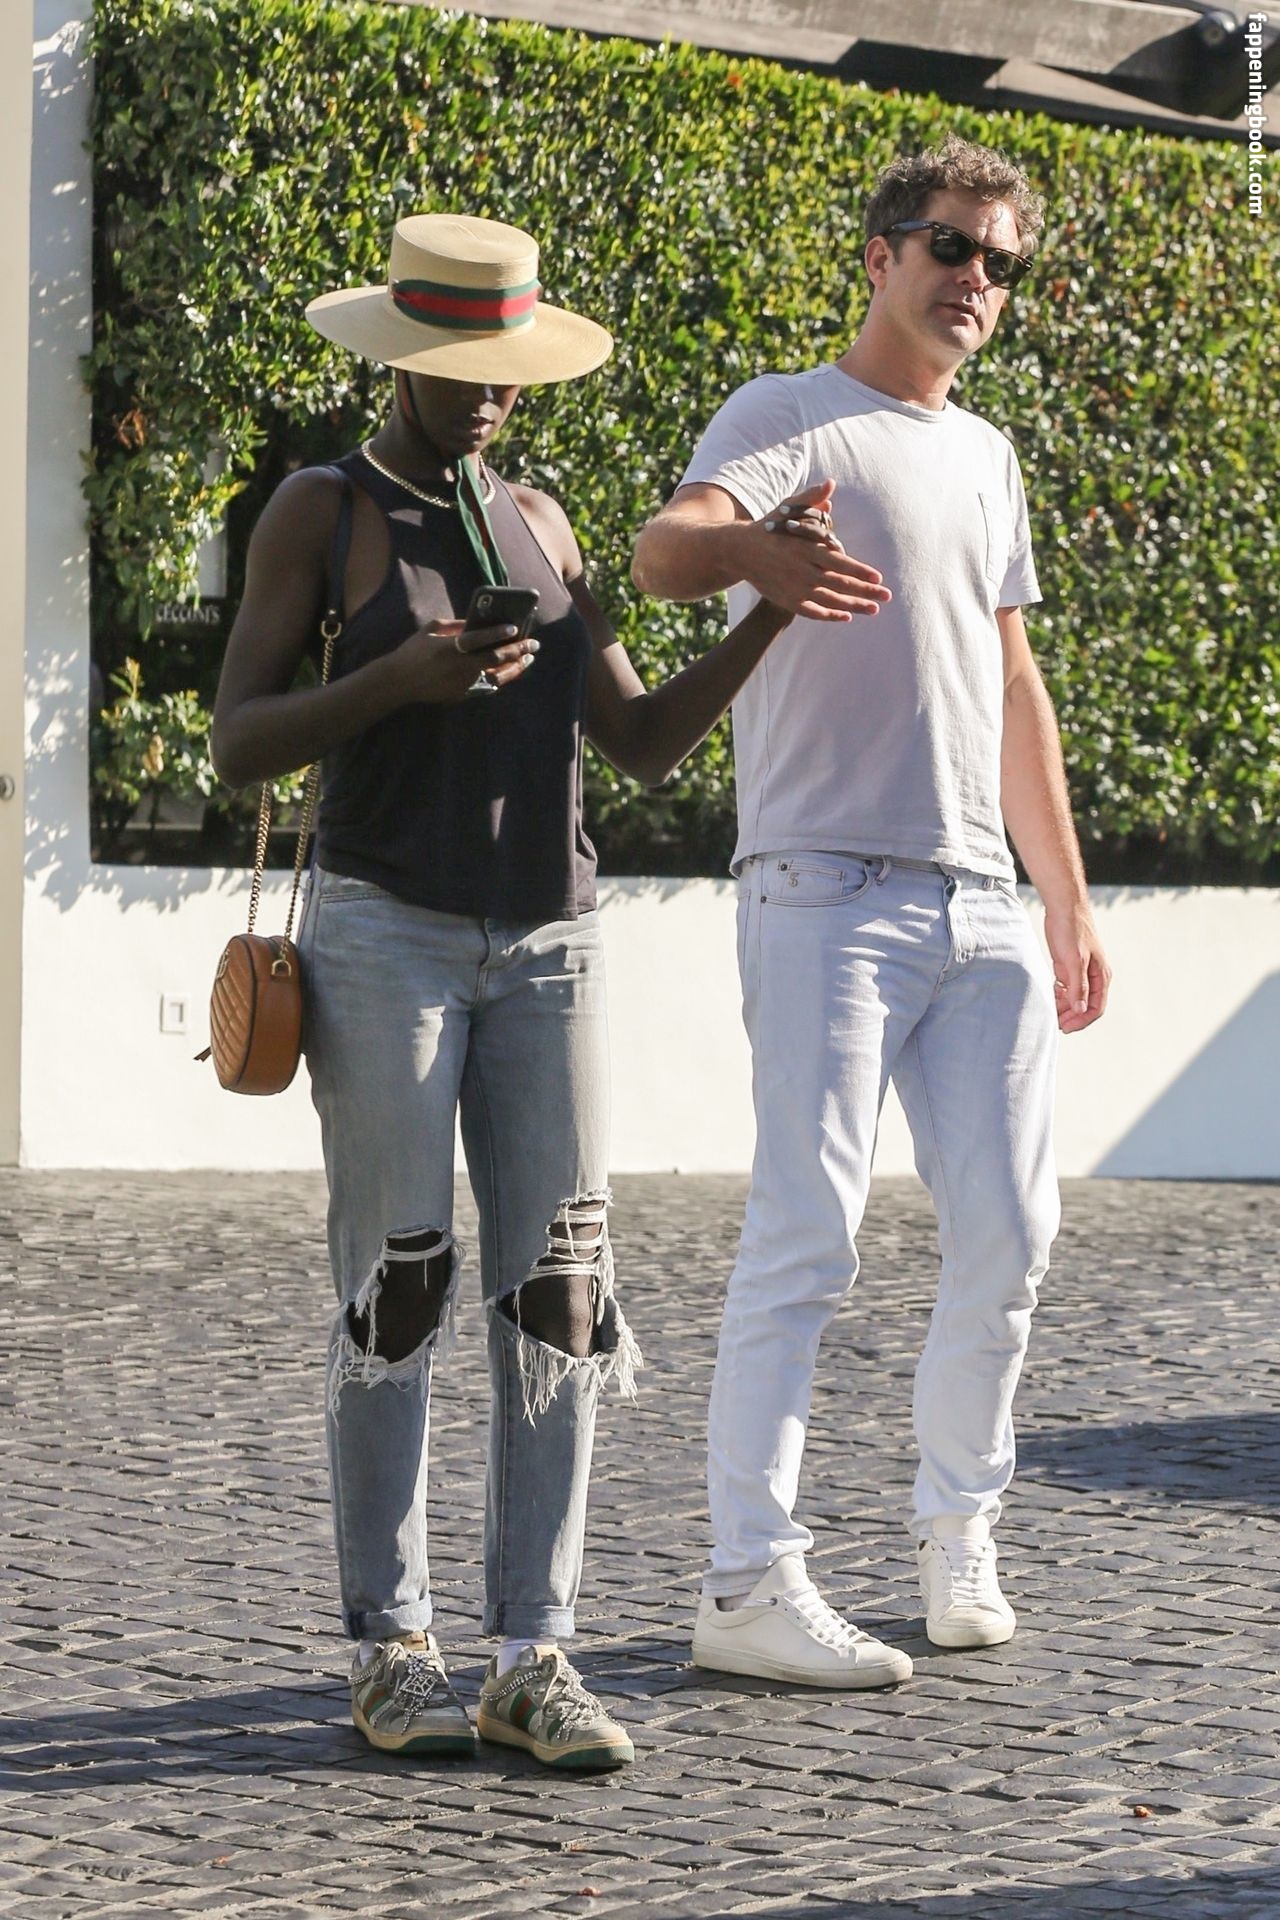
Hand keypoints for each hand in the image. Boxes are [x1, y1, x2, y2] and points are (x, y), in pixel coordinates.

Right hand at [388, 618, 538, 704]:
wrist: (399, 682)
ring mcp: (462, 683)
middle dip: (517, 651)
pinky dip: (502, 677)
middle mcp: (458, 667)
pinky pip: (487, 686)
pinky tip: (513, 670)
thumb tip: (477, 621)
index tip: (515, 627)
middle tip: (533, 644)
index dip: (497, 633)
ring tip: (528, 658)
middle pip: (494, 659)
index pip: (478, 639)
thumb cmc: (413, 651)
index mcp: (449, 648)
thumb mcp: (430, 630)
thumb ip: (455, 625)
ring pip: (496, 676)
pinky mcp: (463, 695)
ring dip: (515, 667)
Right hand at [746, 479, 891, 621]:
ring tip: (874, 610)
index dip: (859, 571)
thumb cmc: (770, 527)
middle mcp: (801, 570)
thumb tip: (831, 485)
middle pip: (839, 584)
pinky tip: (846, 616)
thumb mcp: (789, 508)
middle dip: (865, 592)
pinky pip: (812, 611)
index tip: (878, 577)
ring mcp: (794, 588)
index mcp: (805, 548)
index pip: (838, 562)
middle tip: (887, 596)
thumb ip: (811, 499)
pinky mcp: (787, 600)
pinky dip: (829, 615)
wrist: (740, 551)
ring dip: (853, 606)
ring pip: (829, 600)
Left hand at [1044, 906, 1110, 1033]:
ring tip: (1049, 1011)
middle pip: (1085, 1006)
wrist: (1064, 907)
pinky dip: (1059, 995)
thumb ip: (1077, 986)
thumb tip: (1081, 1010)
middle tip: (1054, 1023)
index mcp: (1101, 976)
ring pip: (1074, 998)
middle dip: (1071, 1016)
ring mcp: (1081, 971)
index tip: (1065, 1028)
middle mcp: (1094, 976)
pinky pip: (1066, 987)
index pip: (1096, 1008)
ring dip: (1064, 1007)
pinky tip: (1050, 995)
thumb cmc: (1072, 930)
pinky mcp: (1069, 966)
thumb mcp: (1074, 960)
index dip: (1081, 1021)